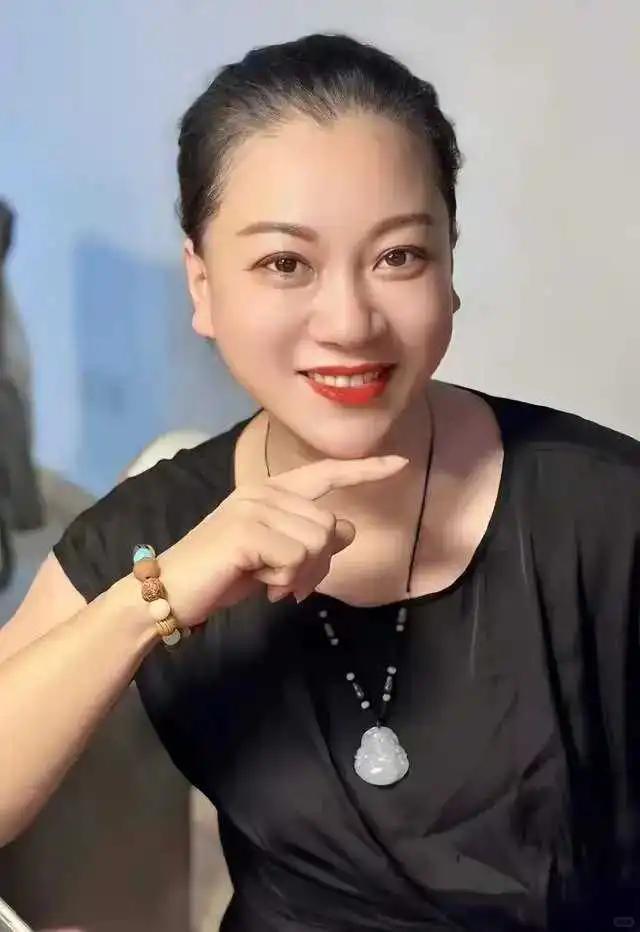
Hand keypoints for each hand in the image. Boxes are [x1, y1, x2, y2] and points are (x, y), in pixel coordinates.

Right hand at [157, 454, 407, 626]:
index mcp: (270, 491)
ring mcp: (255, 508)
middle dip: (317, 564)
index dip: (363, 471)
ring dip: (300, 575)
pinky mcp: (247, 531)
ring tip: (270, 582)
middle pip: (329, 525)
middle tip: (286, 583)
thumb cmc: (223, 573)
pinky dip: (283, 581)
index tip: (399, 463)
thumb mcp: (275, 556)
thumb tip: (347, 531)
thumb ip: (310, 540)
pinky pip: (297, 559)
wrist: (170, 591)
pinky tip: (260, 584)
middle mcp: (264, 491)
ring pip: (318, 543)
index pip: (324, 474)